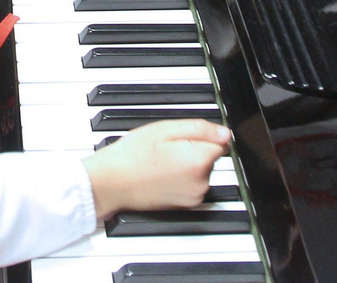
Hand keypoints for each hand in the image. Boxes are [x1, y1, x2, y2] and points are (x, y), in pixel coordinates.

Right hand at [83, 119, 230, 217]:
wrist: (111, 184)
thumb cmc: (132, 155)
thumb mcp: (165, 129)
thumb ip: (200, 129)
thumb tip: (225, 134)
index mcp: (198, 161)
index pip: (221, 142)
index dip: (202, 135)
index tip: (182, 136)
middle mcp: (201, 183)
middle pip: (210, 157)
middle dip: (194, 149)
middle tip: (166, 147)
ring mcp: (194, 197)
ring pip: (202, 171)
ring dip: (188, 163)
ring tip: (161, 160)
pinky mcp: (186, 206)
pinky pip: (193, 184)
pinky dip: (182, 178)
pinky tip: (161, 172)